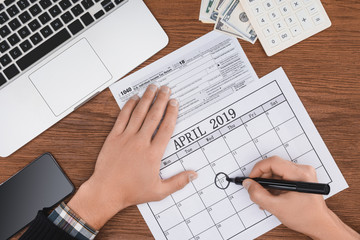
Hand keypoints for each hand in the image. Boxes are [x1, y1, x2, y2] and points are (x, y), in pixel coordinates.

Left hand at [68, 85, 196, 229]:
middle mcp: (140, 142)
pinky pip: (123, 117)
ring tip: (153, 87)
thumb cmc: (131, 191)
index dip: (172, 113)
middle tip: (166, 88)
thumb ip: (178, 182)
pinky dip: (129, 106)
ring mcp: (126, 138)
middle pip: (154, 116)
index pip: (166, 128)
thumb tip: (194, 175)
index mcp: (153, 154)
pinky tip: (134, 98)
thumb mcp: (159, 191)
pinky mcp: (114, 137)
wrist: (107, 191)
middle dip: (161, 100)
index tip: (175, 103)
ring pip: (139, 113)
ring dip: (147, 98)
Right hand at [243, 156, 358, 239]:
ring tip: (266, 197)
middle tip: (257, 191)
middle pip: (274, 166)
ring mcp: (303, 173)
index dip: (258, 169)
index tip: (252, 179)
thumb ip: (258, 194)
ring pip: (277, 171)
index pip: (273, 162)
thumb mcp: (276, 207)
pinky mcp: (301, 177)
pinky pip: (282, 175)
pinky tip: (273, 196)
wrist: (320, 224)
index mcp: (300, 175)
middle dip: (263, 179)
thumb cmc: (305, 217)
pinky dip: (275, 185)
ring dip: (268, 183)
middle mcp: (303, 170)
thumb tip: (248, 184)